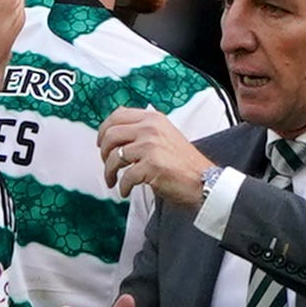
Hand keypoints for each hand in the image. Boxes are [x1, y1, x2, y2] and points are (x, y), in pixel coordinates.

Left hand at [97, 107, 212, 208]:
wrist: (204, 181)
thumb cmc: (185, 163)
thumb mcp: (166, 135)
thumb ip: (144, 130)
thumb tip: (117, 132)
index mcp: (153, 119)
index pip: (117, 115)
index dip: (104, 129)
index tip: (101, 143)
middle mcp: (151, 129)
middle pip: (111, 135)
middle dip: (103, 153)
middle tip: (106, 164)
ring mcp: (150, 146)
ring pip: (114, 157)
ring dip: (109, 172)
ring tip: (113, 181)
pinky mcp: (151, 166)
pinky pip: (126, 176)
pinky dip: (122, 186)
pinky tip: (125, 191)